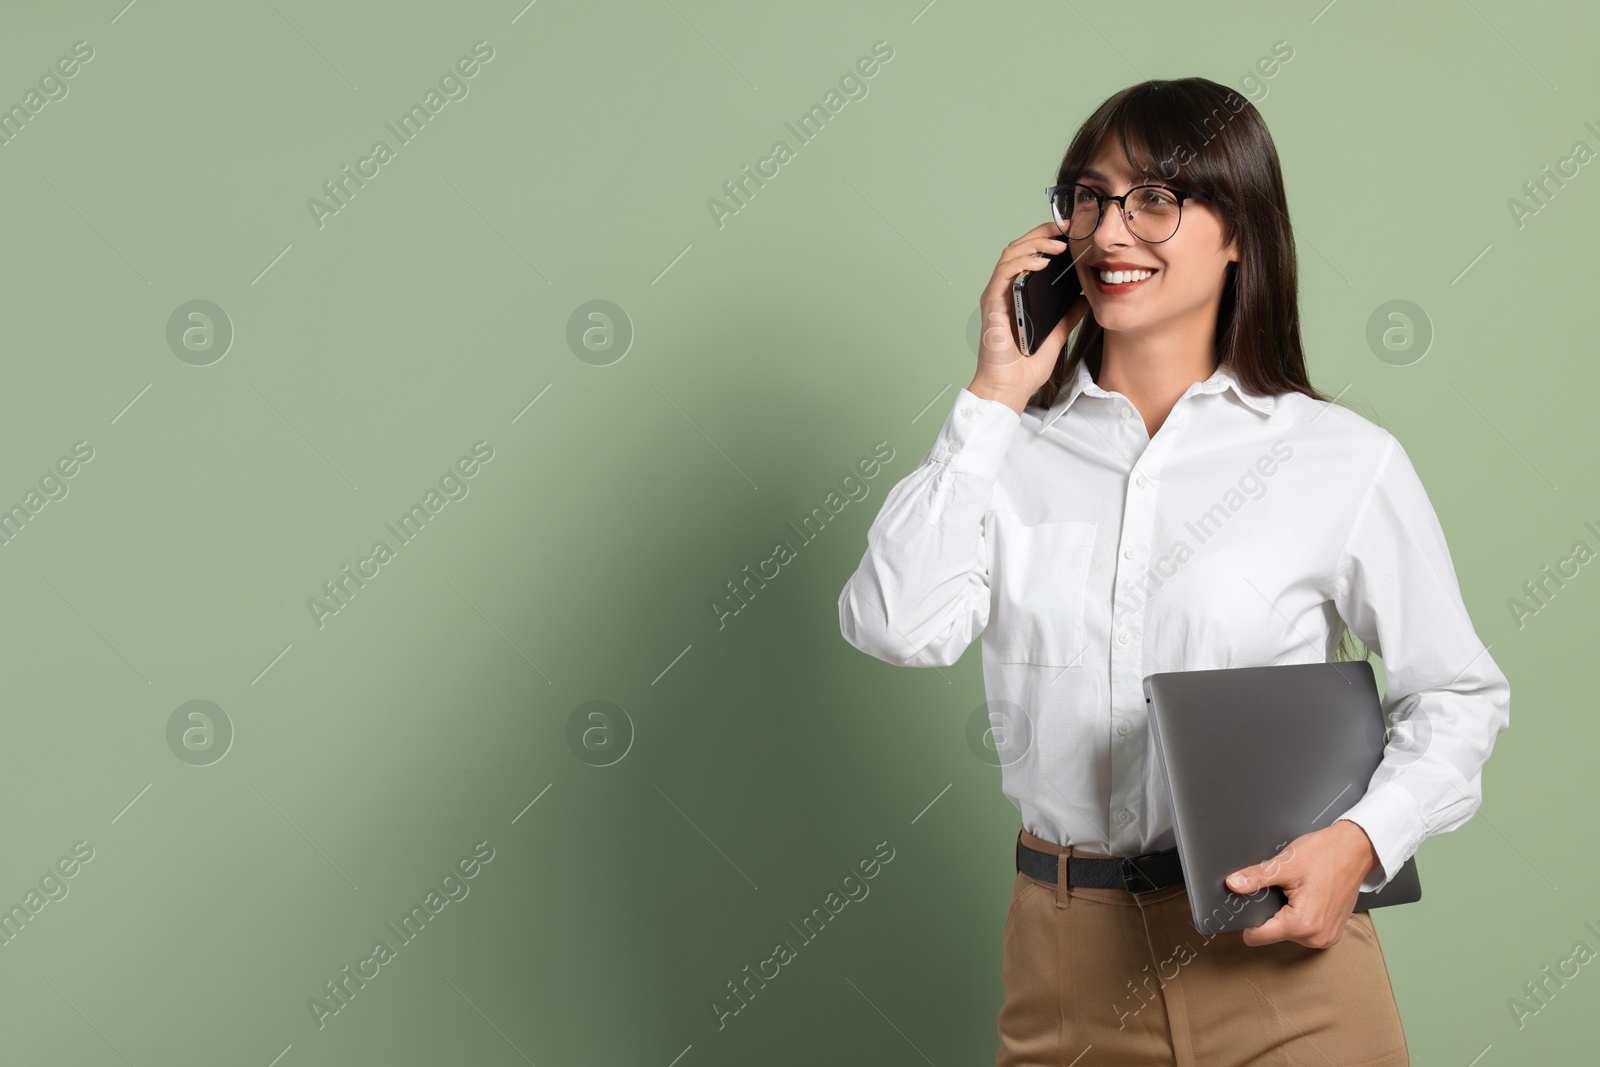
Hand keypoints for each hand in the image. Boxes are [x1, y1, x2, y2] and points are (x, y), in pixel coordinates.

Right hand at [969, 222, 1090, 413]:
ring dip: (1034, 243)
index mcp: (1017, 294)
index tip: (1069, 231)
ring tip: (1057, 244)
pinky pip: (1004, 273)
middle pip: (1019, 247)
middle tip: (1066, 228)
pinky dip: (1022, 262)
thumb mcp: (1057, 334)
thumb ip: (1068, 315)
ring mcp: (996, 295)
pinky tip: (1041, 262)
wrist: (1010, 388)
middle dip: (1042, 232)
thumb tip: (1086, 298)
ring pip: (1010, 253)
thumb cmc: (1026, 367)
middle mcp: (1004, 290)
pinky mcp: (992, 304)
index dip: (1046, 238)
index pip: (1029, 254)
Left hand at [1223, 819, 1380, 948]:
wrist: (1356, 849)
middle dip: (1271, 912)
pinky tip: (1308, 898)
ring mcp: (1326, 937)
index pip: (1258, 936)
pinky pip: (1304, 930)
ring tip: (1298, 892)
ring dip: (1286, 914)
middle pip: (1273, 933)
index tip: (1248, 905)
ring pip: (1288, 932)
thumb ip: (1256, 877)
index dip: (1247, 920)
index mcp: (1302, 924)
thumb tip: (1233, 884)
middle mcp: (1316, 937)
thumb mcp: (1285, 864)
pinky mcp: (1332, 932)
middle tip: (1282, 890)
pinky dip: (1300, 916)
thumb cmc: (1327, 854)